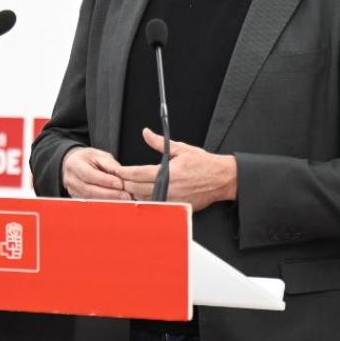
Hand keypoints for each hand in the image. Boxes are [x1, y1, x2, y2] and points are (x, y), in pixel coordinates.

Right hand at [62, 146, 131, 199]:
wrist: (76, 163)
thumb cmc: (89, 159)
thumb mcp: (100, 156)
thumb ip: (110, 165)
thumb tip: (121, 176)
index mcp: (74, 164)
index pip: (89, 174)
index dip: (105, 181)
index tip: (120, 184)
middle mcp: (70, 179)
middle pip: (89, 190)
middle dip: (109, 194)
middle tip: (125, 195)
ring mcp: (72, 191)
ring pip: (91, 199)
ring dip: (108, 200)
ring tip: (123, 199)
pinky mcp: (77, 199)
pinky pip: (91, 203)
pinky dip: (105, 203)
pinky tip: (116, 202)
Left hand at [119, 128, 237, 210]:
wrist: (222, 179)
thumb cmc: (204, 164)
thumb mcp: (181, 149)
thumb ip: (159, 143)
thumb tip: (146, 133)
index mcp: (167, 172)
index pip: (136, 174)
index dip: (123, 173)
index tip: (117, 171)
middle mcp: (168, 188)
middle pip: (136, 189)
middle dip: (125, 184)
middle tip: (119, 179)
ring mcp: (172, 200)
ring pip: (143, 200)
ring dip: (133, 194)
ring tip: (128, 188)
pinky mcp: (176, 207)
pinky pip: (155, 206)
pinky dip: (146, 202)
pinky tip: (142, 196)